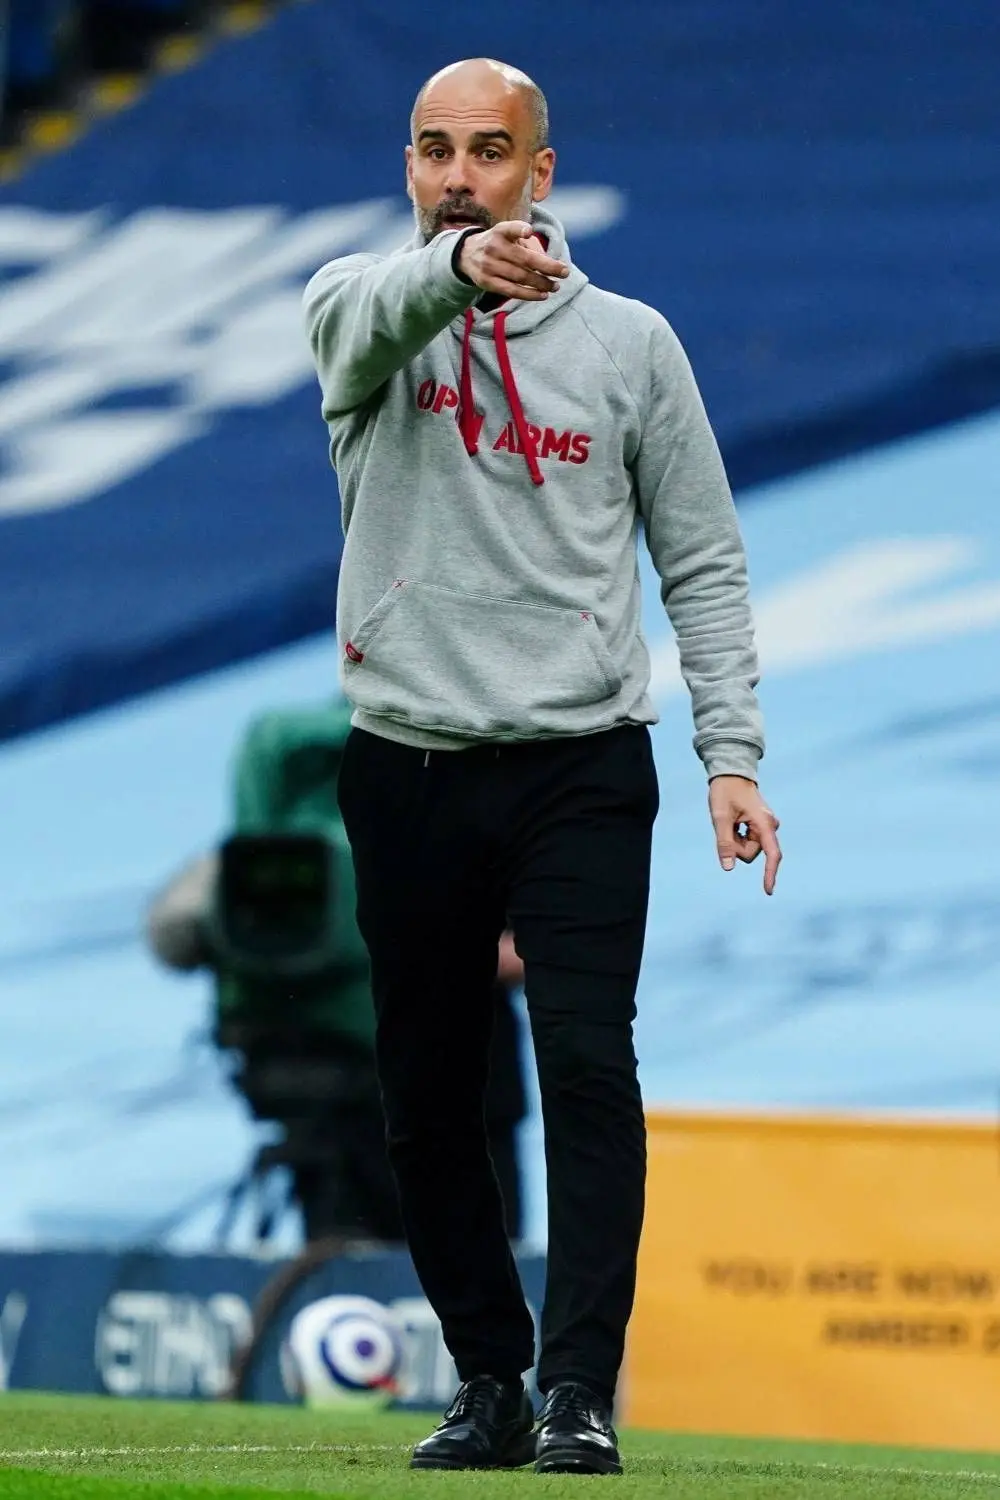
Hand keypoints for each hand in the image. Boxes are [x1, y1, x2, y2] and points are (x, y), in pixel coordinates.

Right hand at [458, 221, 568, 301]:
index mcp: (500, 232)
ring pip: (520, 277)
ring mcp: (489, 266)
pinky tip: (543, 295)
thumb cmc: (497, 244)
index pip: (509, 229)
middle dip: (548, 267)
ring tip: (555, 286)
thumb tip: (550, 263)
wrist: (466, 255)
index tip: (529, 232)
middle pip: (524, 259)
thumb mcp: (506, 235)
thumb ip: (526, 243)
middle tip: (565, 272)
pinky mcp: (488, 282)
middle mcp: (494, 248)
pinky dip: (529, 294)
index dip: (519, 230)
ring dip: (541, 283)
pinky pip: (512, 291)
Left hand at [708, 776, 781, 894]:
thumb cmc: (725, 792)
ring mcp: (765, 827)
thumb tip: (728, 867)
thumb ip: (724, 842)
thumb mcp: (720, 817)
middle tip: (725, 826)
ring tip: (729, 821)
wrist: (731, 773)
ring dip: (735, 841)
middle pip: (752, 853)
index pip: (772, 854)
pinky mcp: (760, 827)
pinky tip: (734, 822)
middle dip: (735, 847)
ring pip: (748, 849)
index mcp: (764, 823)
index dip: (769, 873)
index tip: (768, 891)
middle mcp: (769, 827)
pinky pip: (747, 842)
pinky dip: (737, 837)